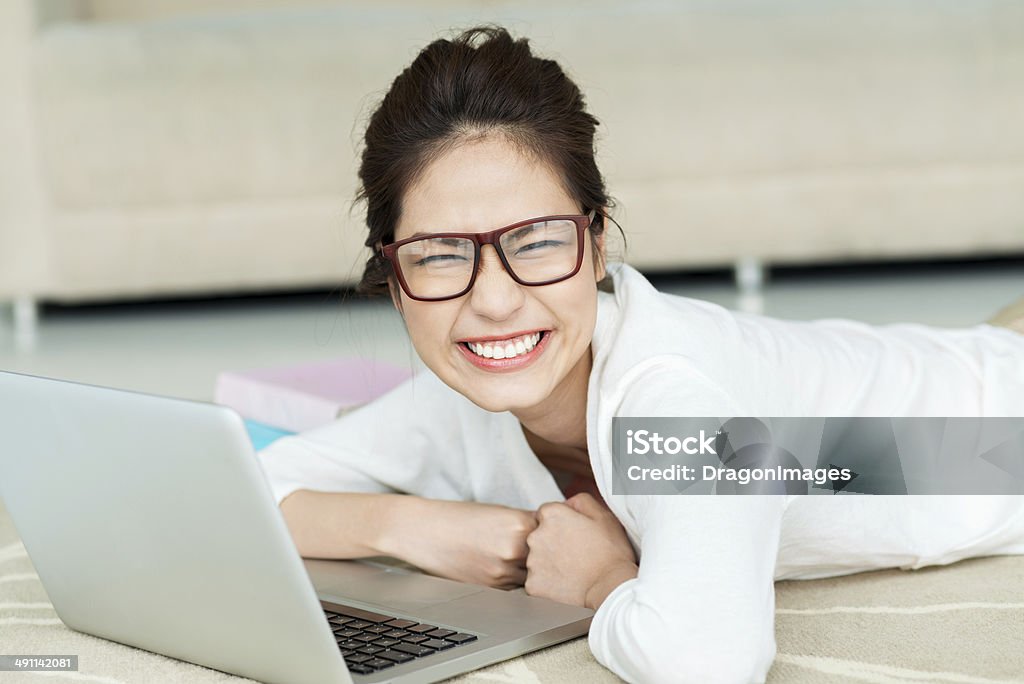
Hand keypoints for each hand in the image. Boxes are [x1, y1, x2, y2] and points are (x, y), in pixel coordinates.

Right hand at [379, 497, 536, 589]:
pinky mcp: (492, 588)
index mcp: (520, 524)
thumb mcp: (497, 511)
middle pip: (547, 556)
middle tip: (540, 548)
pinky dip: (512, 578)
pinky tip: (499, 566)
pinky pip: (515, 586)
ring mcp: (504, 572)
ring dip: (530, 569)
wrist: (425, 531)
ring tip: (513, 557)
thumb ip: (525, 522)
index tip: (550, 532)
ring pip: (533, 575)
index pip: (553, 531)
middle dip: (544, 553)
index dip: (551, 532)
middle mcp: (515, 549)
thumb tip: (550, 532)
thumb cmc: (458, 517)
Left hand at [524, 493, 638, 608]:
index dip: (561, 523)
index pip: (546, 513)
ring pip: (536, 558)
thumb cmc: (610, 553)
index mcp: (551, 515)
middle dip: (552, 542)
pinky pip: (537, 580)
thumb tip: (568, 503)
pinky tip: (566, 583)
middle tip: (574, 553)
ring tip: (572, 569)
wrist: (610, 587)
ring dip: (549, 562)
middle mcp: (535, 535)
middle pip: (538, 535)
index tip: (572, 534)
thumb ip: (580, 501)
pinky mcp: (532, 584)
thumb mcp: (602, 515)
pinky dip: (548, 583)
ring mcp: (532, 561)